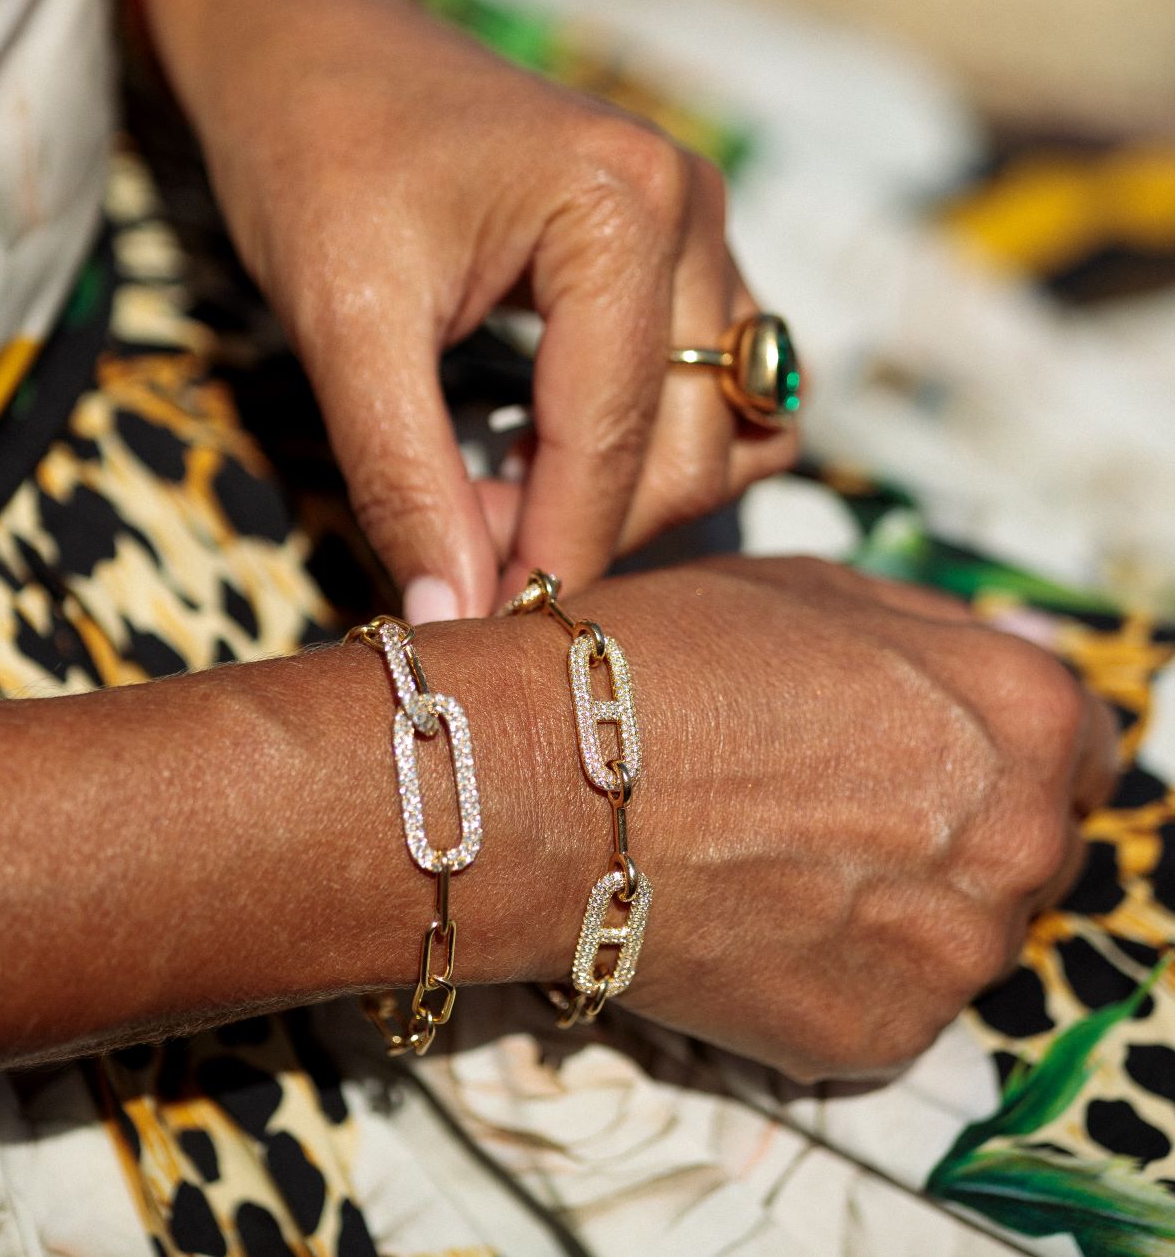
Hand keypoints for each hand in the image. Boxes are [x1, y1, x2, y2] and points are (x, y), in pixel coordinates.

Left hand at [142, 0, 798, 618]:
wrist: (305, 42)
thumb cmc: (312, 153)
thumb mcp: (343, 323)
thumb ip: (406, 476)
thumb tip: (452, 619)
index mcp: (622, 211)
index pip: (614, 443)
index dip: (549, 555)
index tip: (476, 627)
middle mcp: (690, 213)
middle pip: (694, 451)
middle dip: (582, 525)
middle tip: (459, 545)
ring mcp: (700, 228)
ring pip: (724, 429)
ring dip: (627, 494)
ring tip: (501, 496)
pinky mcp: (683, 250)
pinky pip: (715, 387)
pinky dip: (647, 444)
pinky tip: (549, 451)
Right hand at [541, 557, 1117, 1078]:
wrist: (547, 782)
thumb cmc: (671, 660)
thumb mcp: (815, 589)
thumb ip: (938, 630)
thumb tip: (1020, 655)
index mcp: (1019, 712)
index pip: (1080, 741)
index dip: (1001, 740)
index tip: (936, 750)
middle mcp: (1020, 840)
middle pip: (1031, 844)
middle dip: (958, 824)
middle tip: (839, 807)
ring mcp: (954, 953)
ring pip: (963, 932)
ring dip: (901, 906)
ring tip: (781, 865)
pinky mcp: (881, 1038)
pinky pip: (889, 1003)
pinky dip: (838, 971)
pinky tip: (754, 922)